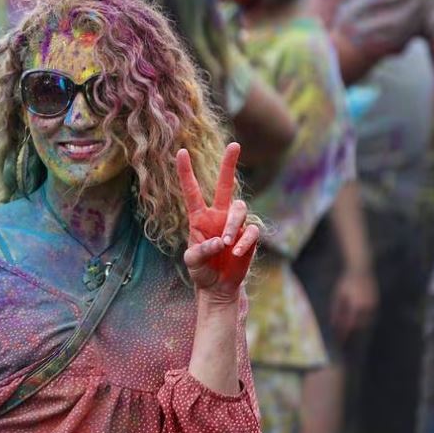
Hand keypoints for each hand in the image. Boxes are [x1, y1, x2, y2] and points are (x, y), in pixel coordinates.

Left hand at [177, 142, 259, 295]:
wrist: (218, 288)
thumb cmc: (202, 271)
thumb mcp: (193, 262)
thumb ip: (201, 251)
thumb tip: (220, 242)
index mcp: (199, 218)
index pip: (192, 191)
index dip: (186, 172)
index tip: (181, 152)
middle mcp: (218, 216)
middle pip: (226, 185)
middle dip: (230, 164)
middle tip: (235, 144)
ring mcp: (235, 225)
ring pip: (239, 208)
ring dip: (233, 224)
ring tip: (226, 243)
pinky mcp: (249, 237)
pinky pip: (252, 231)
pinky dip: (244, 241)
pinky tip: (236, 253)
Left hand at [331, 267, 378, 340]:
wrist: (361, 268)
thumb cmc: (346, 282)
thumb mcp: (338, 295)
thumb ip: (336, 310)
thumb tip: (333, 324)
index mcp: (356, 304)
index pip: (349, 323)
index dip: (344, 333)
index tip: (339, 340)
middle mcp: (366, 305)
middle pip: (358, 325)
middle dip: (351, 333)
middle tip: (342, 339)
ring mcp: (373, 304)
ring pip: (365, 322)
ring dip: (357, 328)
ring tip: (348, 333)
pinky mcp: (376, 302)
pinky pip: (369, 316)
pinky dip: (362, 321)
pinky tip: (356, 324)